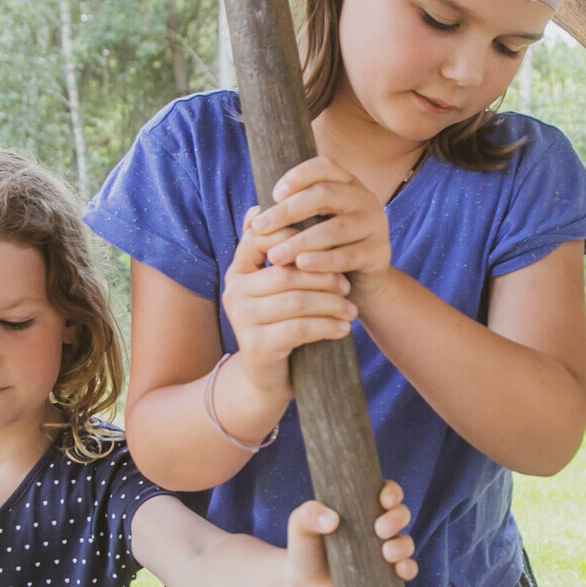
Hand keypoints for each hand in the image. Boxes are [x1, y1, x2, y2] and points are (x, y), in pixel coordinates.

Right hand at [221, 205, 357, 398]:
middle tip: (348, 284)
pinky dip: (327, 326)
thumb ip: (282, 256)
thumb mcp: (278, 288)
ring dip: (331, 303)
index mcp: (238, 271)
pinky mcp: (256, 345)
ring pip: (297, 300)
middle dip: (324, 276)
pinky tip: (343, 328)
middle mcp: (234, 291)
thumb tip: (277, 207)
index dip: (294, 236)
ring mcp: (242, 319)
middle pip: (287, 272)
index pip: (261, 237)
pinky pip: (300, 328)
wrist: (267, 379)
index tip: (328, 246)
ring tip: (351, 309)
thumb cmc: (279, 324)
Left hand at [250, 156, 395, 304]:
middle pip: (325, 195)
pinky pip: (349, 255)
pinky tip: (302, 265)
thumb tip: (250, 218)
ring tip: (274, 255)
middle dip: (288, 211)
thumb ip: (283, 219)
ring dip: (301, 241)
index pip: (324, 166)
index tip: (273, 194)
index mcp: (346, 184)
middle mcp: (364, 199)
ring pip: (336, 228)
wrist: (361, 282)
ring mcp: (375, 225)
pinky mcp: (378, 253)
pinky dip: (323, 261)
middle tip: (260, 228)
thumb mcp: (307, 228)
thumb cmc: (326, 248)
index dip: (299, 175)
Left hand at [282, 480, 416, 586]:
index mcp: (361, 508)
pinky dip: (409, 568)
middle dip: (397, 518)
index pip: (385, 492)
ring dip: (403, 545)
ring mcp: (383, 552)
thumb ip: (309, 514)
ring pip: (406, 542)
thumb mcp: (299, 526)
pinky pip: (406, 569)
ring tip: (386, 553)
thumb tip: (333, 520)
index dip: (392, 492)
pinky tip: (400, 570)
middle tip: (379, 529)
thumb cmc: (303, 550)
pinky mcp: (385, 576)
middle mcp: (376, 527)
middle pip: (401, 514)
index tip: (384, 500)